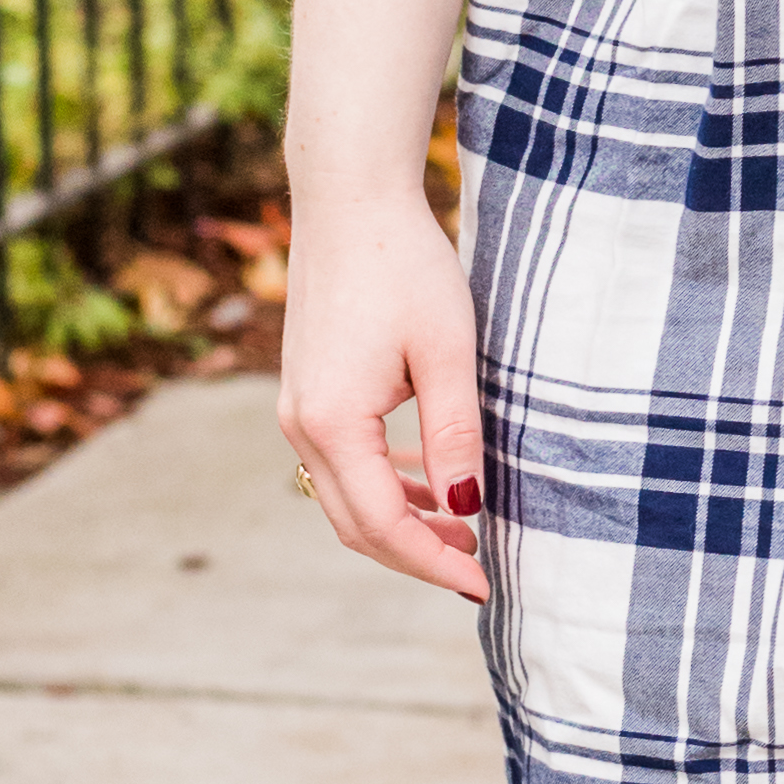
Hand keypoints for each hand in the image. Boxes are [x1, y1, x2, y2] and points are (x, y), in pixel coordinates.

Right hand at [278, 191, 488, 603]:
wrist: (350, 200)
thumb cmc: (406, 267)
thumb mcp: (449, 353)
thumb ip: (455, 435)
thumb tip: (467, 508)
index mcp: (333, 423)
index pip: (384, 525)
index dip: (435, 561)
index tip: (485, 584)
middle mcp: (302, 425)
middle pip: (356, 525)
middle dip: (418, 554)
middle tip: (481, 568)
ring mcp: (297, 409)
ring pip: (346, 498)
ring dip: (403, 522)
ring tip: (466, 530)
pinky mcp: (307, 392)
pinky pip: (342, 463)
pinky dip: (386, 485)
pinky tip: (432, 483)